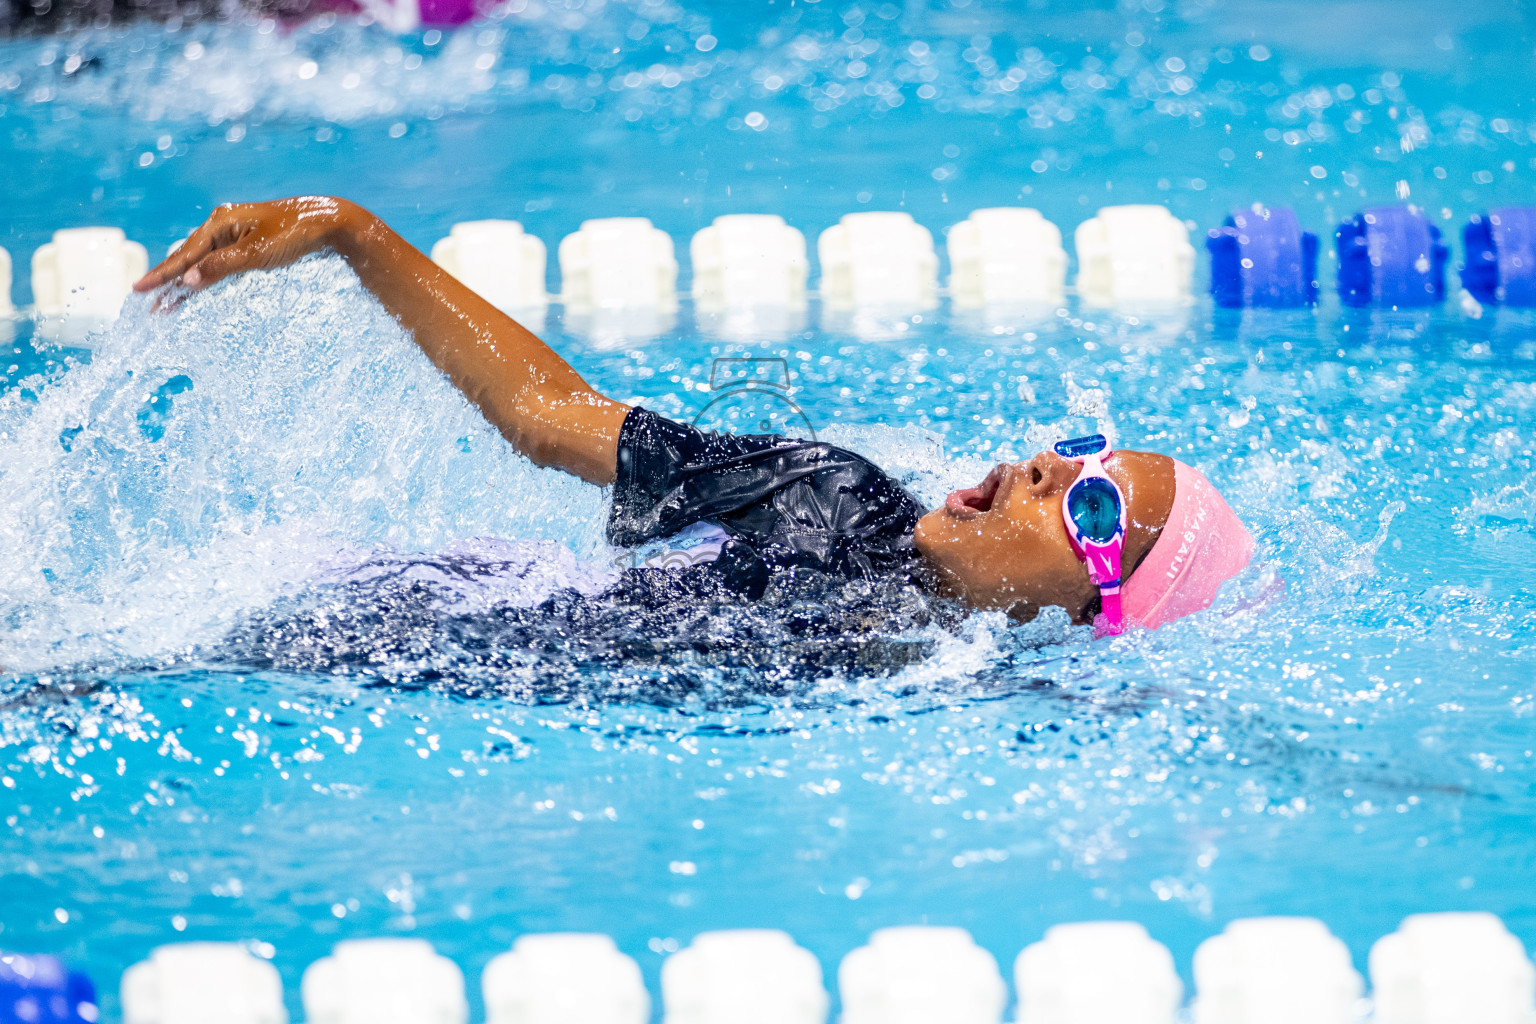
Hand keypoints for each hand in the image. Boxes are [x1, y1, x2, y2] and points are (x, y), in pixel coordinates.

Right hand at [133, 196, 365, 293]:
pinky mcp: (247, 241)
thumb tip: (187, 281)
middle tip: (146, 302)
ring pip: (201, 259)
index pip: (184, 254)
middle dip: (168, 280)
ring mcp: (234, 232)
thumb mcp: (256, 254)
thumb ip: (220, 267)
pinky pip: (217, 260)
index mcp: (219, 222)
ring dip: (184, 280)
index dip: (162, 274)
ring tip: (165, 302)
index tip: (139, 289)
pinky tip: (195, 286)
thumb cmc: (294, 235)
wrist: (327, 223)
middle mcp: (222, 224)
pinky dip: (203, 274)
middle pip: (188, 256)